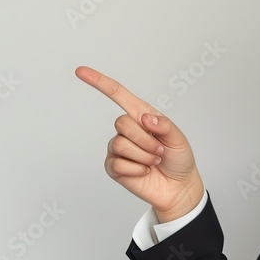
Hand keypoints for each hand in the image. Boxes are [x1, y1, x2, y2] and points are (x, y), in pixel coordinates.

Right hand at [75, 65, 204, 222]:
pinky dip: (136, 169)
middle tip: (159, 151)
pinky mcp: (114, 167)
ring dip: (143, 156)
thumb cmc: (179, 159)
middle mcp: (128, 129)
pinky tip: (144, 172)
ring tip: (154, 161)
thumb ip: (165, 126)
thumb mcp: (179, 139)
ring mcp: (118, 148)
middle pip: (121, 122)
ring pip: (120, 144)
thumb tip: (145, 119)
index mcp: (143, 116)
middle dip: (144, 140)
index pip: (118, 95)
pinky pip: (117, 163)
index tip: (80, 71)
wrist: (178, 188)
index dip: (99, 82)